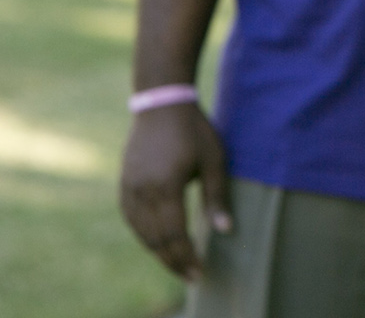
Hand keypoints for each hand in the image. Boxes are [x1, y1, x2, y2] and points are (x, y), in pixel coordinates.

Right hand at [119, 102, 231, 279]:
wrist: (162, 104)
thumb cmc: (195, 131)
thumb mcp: (214, 161)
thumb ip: (217, 197)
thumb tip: (225, 231)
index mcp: (166, 187)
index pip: (174, 235)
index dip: (186, 257)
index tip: (199, 273)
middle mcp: (142, 191)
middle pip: (155, 239)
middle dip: (173, 261)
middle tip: (191, 276)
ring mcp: (129, 188)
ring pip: (140, 232)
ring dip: (158, 251)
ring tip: (178, 263)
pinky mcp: (124, 183)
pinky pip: (131, 219)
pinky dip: (144, 235)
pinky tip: (158, 242)